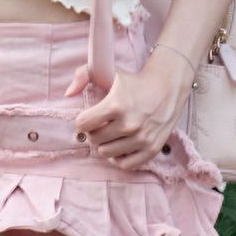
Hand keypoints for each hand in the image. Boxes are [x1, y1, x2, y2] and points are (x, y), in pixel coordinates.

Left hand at [61, 48, 193, 170]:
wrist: (167, 88)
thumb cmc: (134, 81)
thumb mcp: (109, 71)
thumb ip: (82, 75)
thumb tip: (68, 94)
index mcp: (116, 105)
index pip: (84, 124)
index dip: (82, 121)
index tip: (88, 118)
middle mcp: (129, 124)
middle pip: (94, 140)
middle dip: (93, 132)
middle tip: (100, 125)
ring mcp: (141, 138)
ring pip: (107, 153)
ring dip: (105, 145)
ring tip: (109, 135)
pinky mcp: (152, 149)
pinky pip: (126, 164)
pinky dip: (118, 158)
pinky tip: (119, 146)